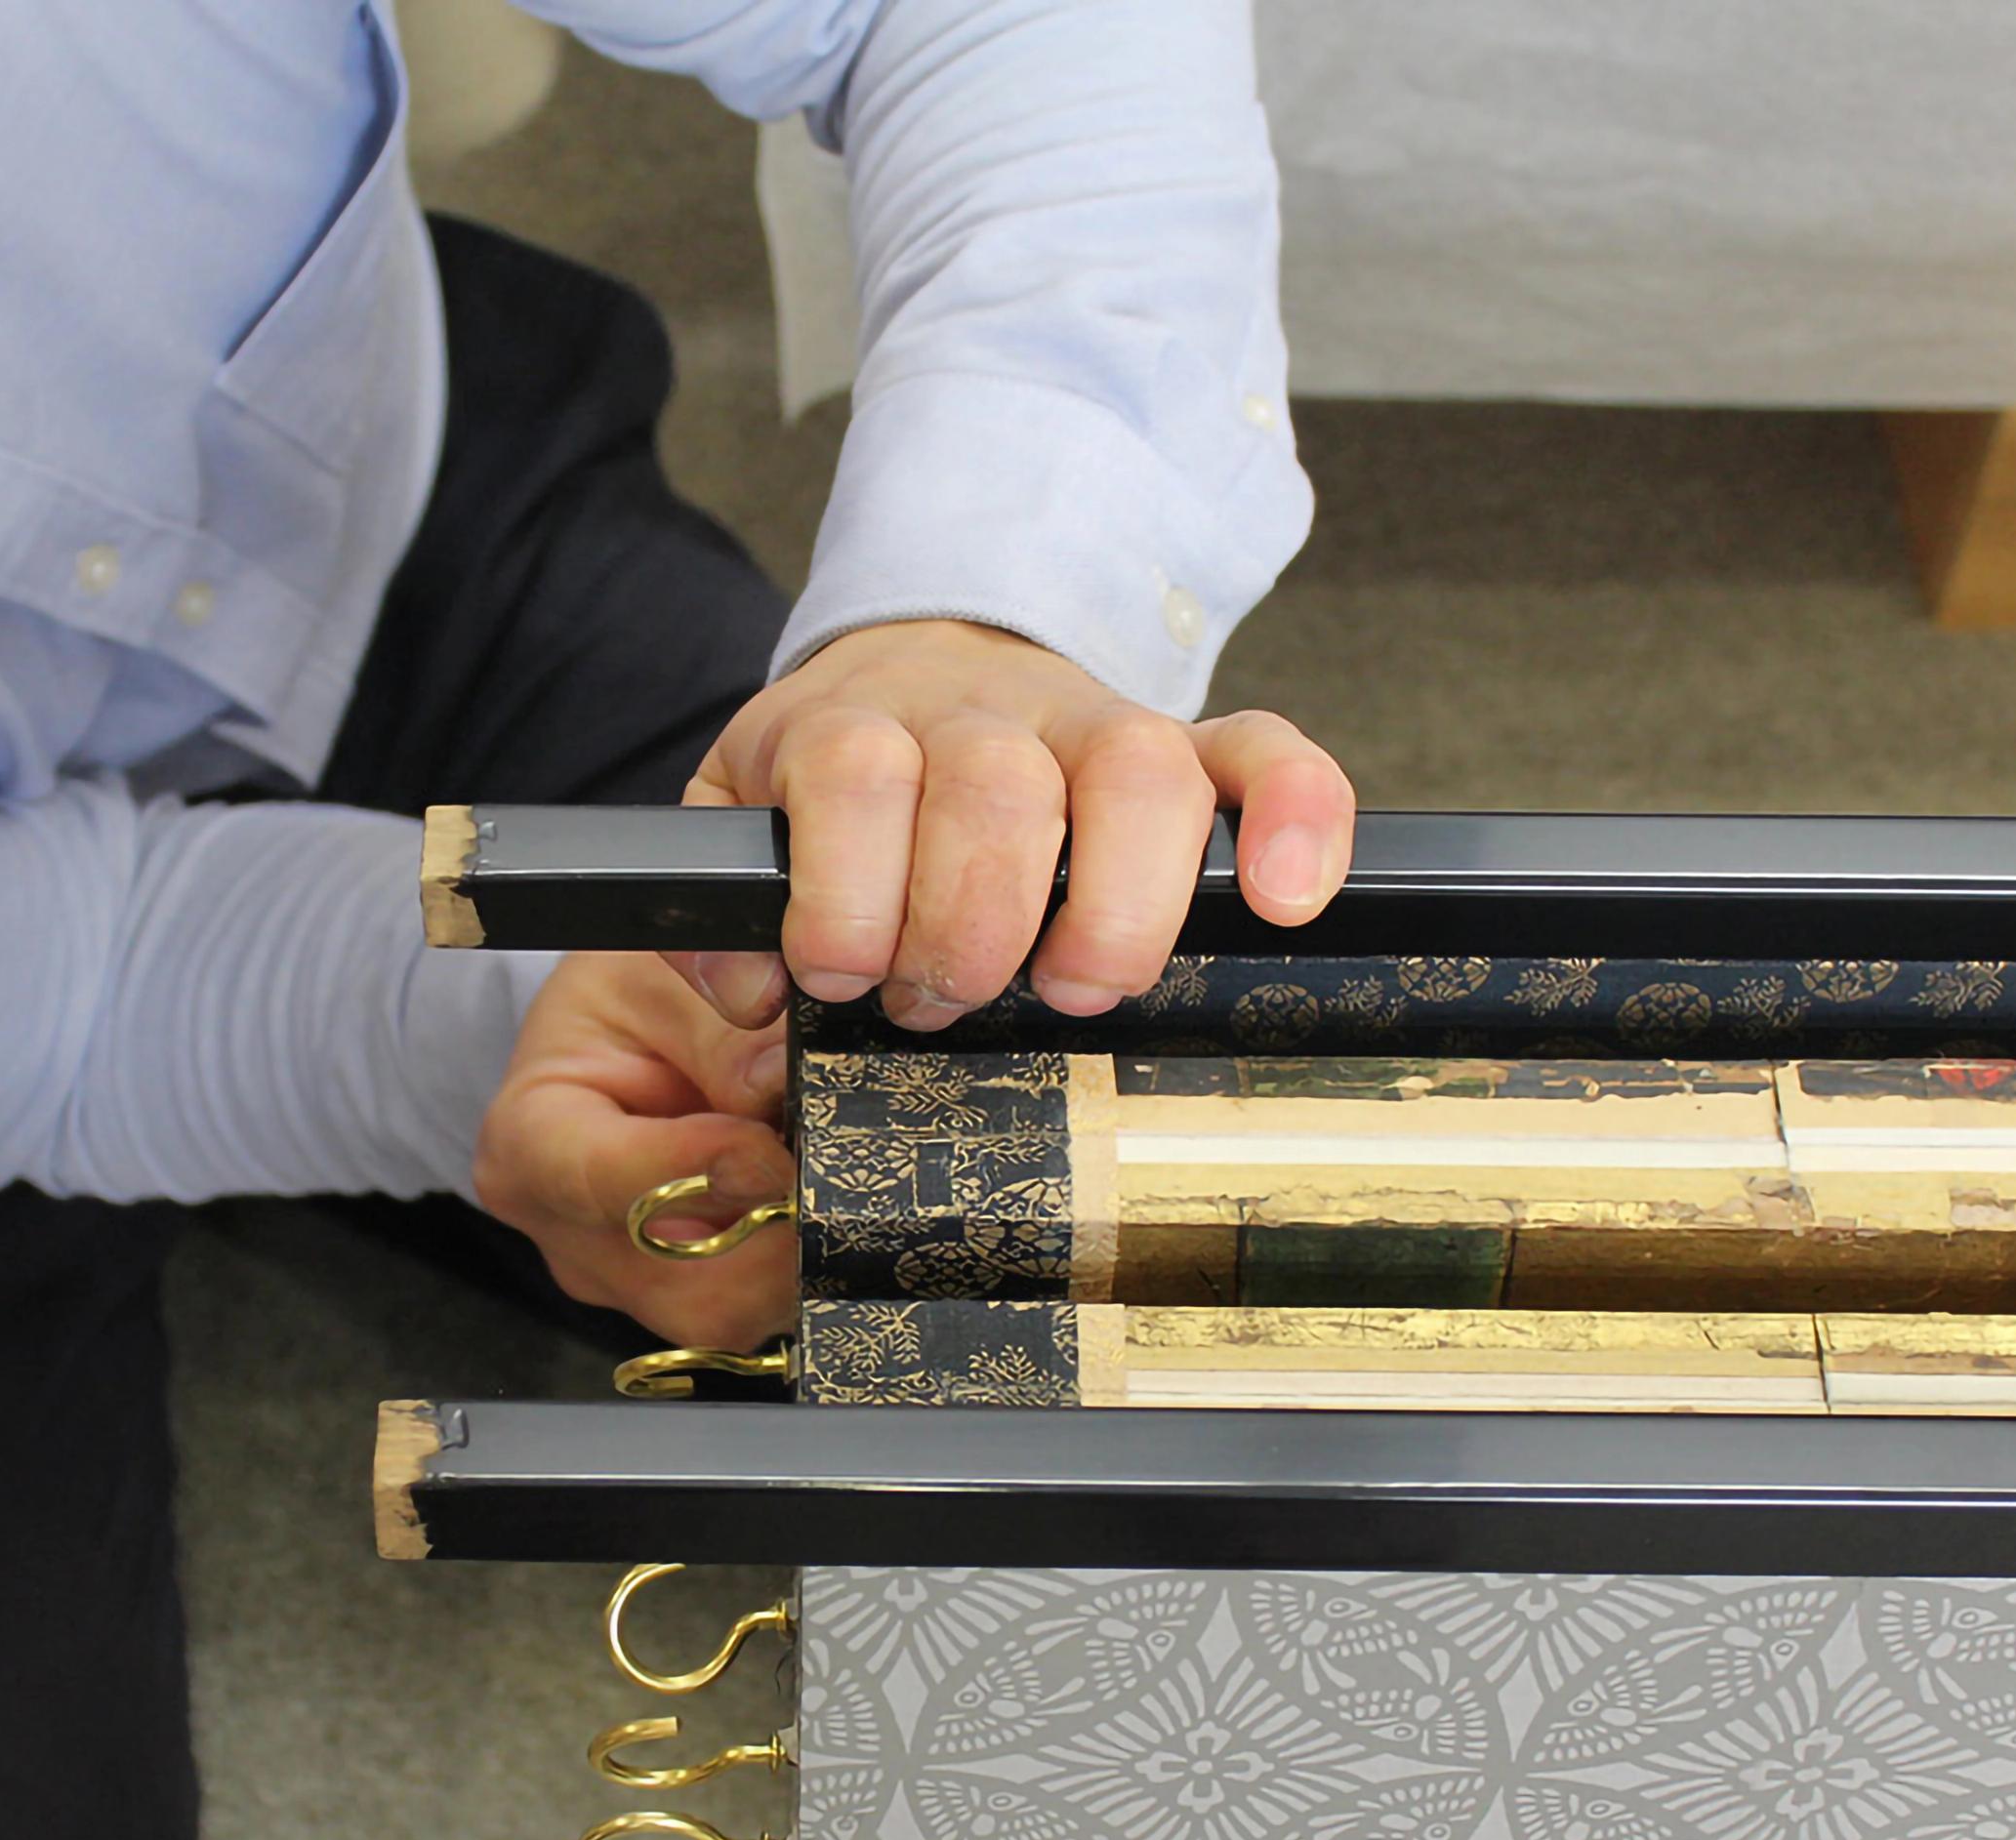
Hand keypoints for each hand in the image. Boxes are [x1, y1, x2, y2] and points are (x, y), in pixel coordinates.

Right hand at [474, 951, 796, 1346]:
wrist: (620, 1034)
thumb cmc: (624, 998)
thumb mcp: (659, 969)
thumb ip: (717, 1015)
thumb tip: (774, 1082)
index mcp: (527, 1141)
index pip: (600, 1182)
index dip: (697, 1170)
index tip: (767, 1143)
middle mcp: (564, 1234)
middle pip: (679, 1284)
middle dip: (769, 1235)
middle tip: (823, 1167)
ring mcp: (623, 1281)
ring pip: (728, 1315)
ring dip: (793, 1252)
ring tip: (816, 1172)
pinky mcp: (679, 1298)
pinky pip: (753, 1309)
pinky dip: (795, 1262)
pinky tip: (804, 1197)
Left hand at [672, 619, 1355, 1030]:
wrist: (922, 664)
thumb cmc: (844, 781)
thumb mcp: (745, 817)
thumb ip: (721, 903)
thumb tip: (748, 990)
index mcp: (860, 726)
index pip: (857, 776)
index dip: (846, 893)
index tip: (836, 972)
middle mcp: (986, 716)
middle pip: (997, 790)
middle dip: (971, 927)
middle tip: (946, 999)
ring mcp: (1099, 724)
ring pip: (1137, 771)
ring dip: (1114, 904)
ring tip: (1078, 984)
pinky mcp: (1194, 745)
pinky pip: (1268, 752)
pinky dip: (1295, 817)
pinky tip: (1283, 898)